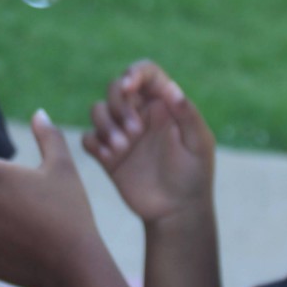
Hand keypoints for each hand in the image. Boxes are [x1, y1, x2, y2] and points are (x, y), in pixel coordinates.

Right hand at [83, 60, 214, 224]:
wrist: (177, 212)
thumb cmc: (194, 176)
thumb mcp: (198, 144)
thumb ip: (186, 114)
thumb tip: (171, 87)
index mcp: (163, 105)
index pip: (146, 74)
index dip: (134, 73)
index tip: (128, 86)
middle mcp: (140, 114)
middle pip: (116, 88)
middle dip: (119, 104)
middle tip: (135, 131)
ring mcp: (121, 134)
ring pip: (98, 110)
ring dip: (106, 124)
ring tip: (123, 148)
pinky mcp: (107, 155)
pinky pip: (88, 138)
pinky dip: (94, 143)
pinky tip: (110, 157)